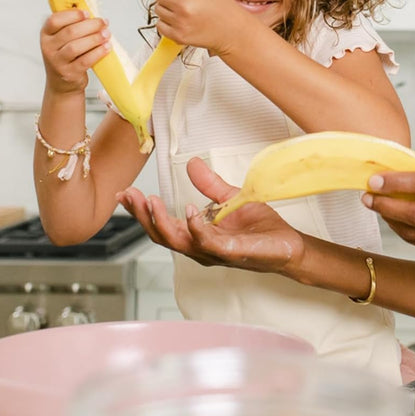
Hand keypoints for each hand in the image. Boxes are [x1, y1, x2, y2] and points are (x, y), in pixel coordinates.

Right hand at [40, 9, 109, 94]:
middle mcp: (48, 47)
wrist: (62, 83)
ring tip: (107, 34)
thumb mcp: (63, 40)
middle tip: (104, 23)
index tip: (87, 13)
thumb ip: (73, 26)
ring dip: (94, 38)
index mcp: (46, 35)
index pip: (54, 20)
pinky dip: (97, 52)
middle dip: (90, 25)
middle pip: (69, 32)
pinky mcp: (68, 73)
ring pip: (75, 46)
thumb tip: (94, 14)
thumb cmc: (67, 56)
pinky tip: (107, 47)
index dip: (72, 15)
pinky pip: (84, 61)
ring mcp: (56, 62)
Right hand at [117, 157, 304, 272]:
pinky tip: (190, 212)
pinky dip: (197, 228)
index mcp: (196, 235)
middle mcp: (200, 247)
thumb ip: (209, 185)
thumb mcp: (231, 199)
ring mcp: (214, 253)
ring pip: (179, 242)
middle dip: (142, 215)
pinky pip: (209, 243)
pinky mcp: (232, 253)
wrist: (289, 245)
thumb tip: (192, 163)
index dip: (141, 211)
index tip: (125, 193)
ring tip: (150, 202)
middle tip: (128, 196)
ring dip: (162, 222)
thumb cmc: (260, 228)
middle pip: (162, 235)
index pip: (162, 225)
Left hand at [153, 0, 246, 54]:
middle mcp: (185, 6)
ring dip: (167, 8)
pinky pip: (159, 25)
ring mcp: (181, 23)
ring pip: (158, 9)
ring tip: (185, 8)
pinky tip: (182, 20)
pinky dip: (167, 22)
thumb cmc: (220, 3)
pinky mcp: (178, 36)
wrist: (231, 29)